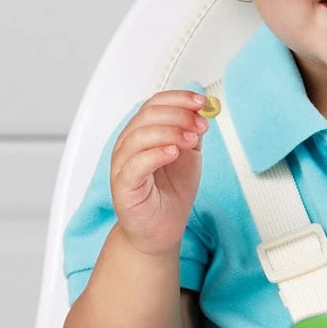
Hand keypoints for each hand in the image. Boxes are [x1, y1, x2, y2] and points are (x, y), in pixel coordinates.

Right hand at [109, 89, 210, 257]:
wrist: (161, 229)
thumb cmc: (170, 193)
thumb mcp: (189, 155)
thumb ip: (192, 131)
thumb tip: (203, 109)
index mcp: (143, 133)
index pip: (155, 103)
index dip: (179, 98)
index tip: (202, 102)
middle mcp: (129, 144)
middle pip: (147, 116)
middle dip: (179, 115)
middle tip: (200, 124)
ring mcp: (123, 165)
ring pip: (139, 136)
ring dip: (170, 132)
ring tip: (191, 140)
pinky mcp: (123, 186)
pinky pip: (134, 164)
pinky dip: (155, 154)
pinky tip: (173, 153)